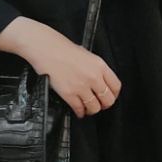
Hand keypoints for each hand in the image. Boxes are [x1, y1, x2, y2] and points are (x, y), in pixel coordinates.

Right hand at [0, 17, 120, 118]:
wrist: (45, 48)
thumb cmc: (62, 48)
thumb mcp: (86, 54)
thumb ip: (95, 68)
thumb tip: (99, 81)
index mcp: (100, 65)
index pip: (116, 86)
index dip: (113, 95)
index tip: (109, 97)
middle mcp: (94, 77)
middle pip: (108, 100)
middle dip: (104, 105)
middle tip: (99, 104)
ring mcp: (81, 86)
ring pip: (94, 107)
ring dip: (91, 110)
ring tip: (87, 108)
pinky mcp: (69, 94)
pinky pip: (79, 109)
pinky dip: (80, 112)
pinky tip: (78, 111)